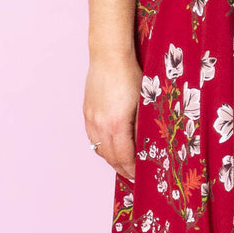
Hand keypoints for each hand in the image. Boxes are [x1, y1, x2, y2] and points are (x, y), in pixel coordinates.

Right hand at [82, 56, 142, 182]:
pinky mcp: (87, 112)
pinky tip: (110, 146)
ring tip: (123, 164)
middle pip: (110, 157)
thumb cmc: (130, 74)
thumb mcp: (143, 102)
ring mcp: (91, 119)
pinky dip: (101, 146)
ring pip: (99, 149)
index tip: (140, 176)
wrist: (109, 55)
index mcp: (117, 124)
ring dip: (111, 159)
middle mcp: (100, 125)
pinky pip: (93, 137)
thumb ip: (142, 126)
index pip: (125, 157)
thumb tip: (146, 145)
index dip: (132, 170)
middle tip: (133, 175)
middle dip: (122, 169)